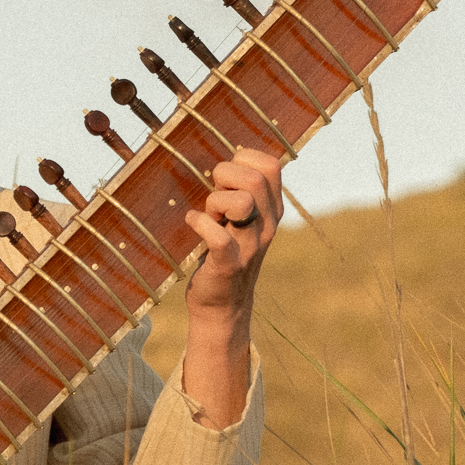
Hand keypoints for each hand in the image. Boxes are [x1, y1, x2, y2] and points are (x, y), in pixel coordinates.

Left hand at [183, 147, 283, 321]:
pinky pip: (218, 235)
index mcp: (271, 209)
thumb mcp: (240, 219)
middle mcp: (267, 225)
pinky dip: (198, 223)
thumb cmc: (224, 251)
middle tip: (213, 196)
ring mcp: (251, 246)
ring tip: (208, 215)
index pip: (270, 165)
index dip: (243, 160)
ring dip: (215, 202)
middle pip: (256, 178)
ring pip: (241, 202)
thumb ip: (240, 191)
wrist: (222, 305)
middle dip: (225, 177)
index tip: (226, 178)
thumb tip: (223, 159)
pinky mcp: (229, 264)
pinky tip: (192, 224)